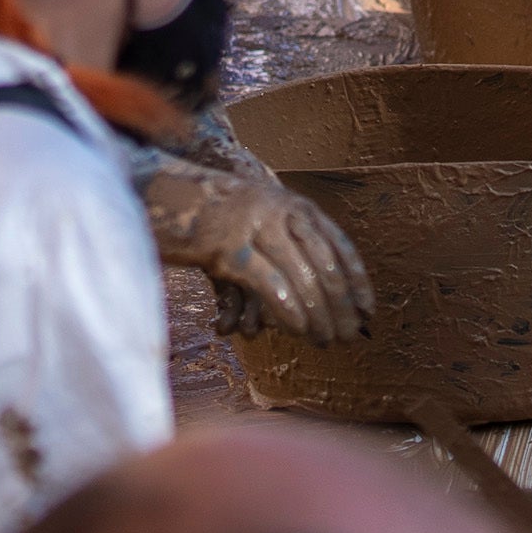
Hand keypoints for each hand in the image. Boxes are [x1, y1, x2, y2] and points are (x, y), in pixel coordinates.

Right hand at [144, 159, 375, 340]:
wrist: (162, 192)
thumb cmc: (214, 217)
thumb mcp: (259, 220)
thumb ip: (286, 248)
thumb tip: (319, 298)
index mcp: (295, 207)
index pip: (340, 246)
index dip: (358, 281)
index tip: (369, 312)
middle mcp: (282, 212)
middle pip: (326, 265)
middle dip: (341, 306)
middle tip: (348, 336)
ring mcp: (255, 226)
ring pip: (303, 275)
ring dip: (318, 315)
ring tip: (324, 340)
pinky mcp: (228, 246)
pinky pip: (271, 281)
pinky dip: (290, 308)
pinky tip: (298, 329)